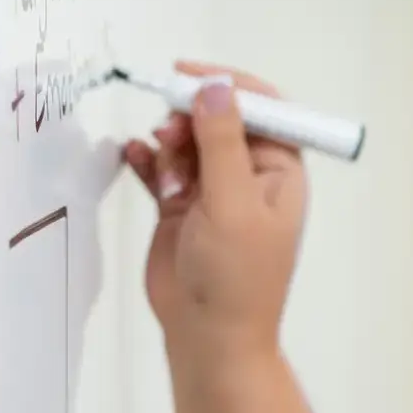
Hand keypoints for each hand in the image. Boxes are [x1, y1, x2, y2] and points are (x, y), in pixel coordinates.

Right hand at [120, 61, 325, 412]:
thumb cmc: (235, 276)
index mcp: (279, 171)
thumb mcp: (233, 202)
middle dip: (190, 117)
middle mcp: (248, 176)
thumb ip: (222, 141)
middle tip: (167, 127)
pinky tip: (133, 155)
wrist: (209, 337)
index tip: (188, 74)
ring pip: (186, 141)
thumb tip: (216, 86)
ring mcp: (212, 191)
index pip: (260, 108)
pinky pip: (161, 167)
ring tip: (160, 163)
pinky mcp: (180, 208)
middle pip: (217, 119)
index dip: (226, 86)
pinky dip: (147, 158)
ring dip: (168, 141)